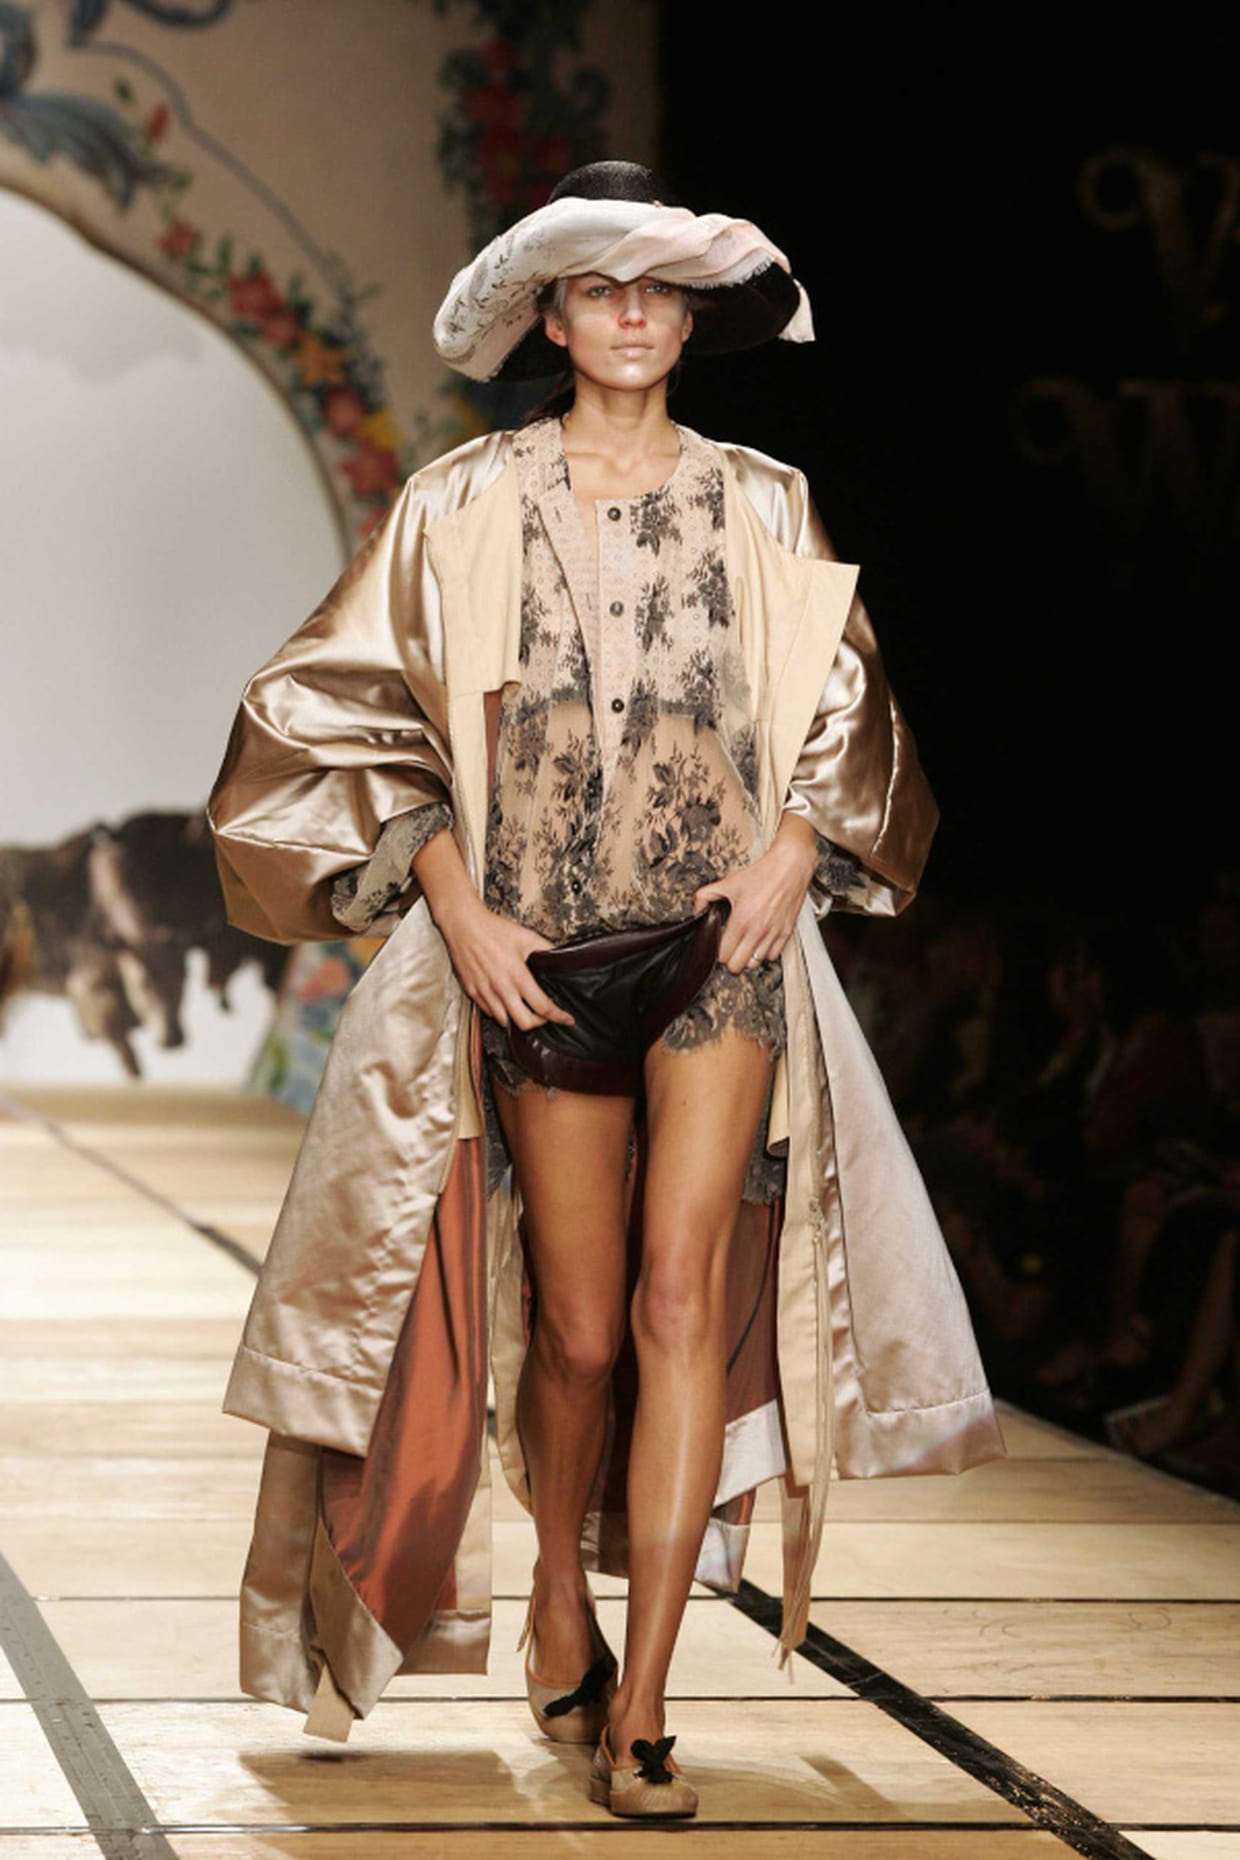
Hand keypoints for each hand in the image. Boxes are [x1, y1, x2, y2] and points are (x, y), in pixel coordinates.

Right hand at [437, 893, 574, 1029]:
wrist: (464, 925)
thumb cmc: (493, 929)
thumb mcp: (526, 936)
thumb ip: (546, 949)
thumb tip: (560, 958)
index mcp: (517, 976)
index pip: (542, 1007)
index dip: (558, 1016)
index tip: (567, 1019)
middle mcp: (500, 988)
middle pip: (524, 1023)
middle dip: (539, 1022)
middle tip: (544, 1015)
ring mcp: (484, 992)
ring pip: (505, 1021)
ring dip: (518, 1018)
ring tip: (525, 1009)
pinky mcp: (472, 992)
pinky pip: (489, 1012)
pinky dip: (501, 1012)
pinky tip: (506, 1002)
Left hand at [692, 818, 816, 972]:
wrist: (790, 867)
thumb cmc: (761, 874)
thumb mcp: (728, 882)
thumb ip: (705, 896)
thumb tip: (697, 910)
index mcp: (741, 921)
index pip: (724, 955)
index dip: (718, 952)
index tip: (720, 944)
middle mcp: (757, 931)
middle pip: (737, 966)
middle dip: (731, 959)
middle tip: (731, 948)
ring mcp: (773, 934)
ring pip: (755, 964)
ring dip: (748, 957)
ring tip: (745, 945)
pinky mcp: (786, 933)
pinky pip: (772, 956)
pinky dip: (765, 953)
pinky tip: (760, 941)